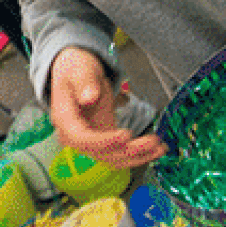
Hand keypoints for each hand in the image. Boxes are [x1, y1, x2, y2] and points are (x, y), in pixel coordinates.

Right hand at [48, 46, 165, 168]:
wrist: (76, 73)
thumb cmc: (75, 70)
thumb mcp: (79, 69)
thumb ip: (84, 82)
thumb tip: (89, 97)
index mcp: (65, 119)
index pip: (81, 138)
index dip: (104, 141)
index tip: (125, 135)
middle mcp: (75, 135)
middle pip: (101, 152)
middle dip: (129, 150)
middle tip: (153, 140)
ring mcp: (90, 140)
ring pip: (113, 157)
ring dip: (137, 156)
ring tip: (160, 147)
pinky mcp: (104, 140)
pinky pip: (120, 152)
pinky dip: (138, 153)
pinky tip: (155, 149)